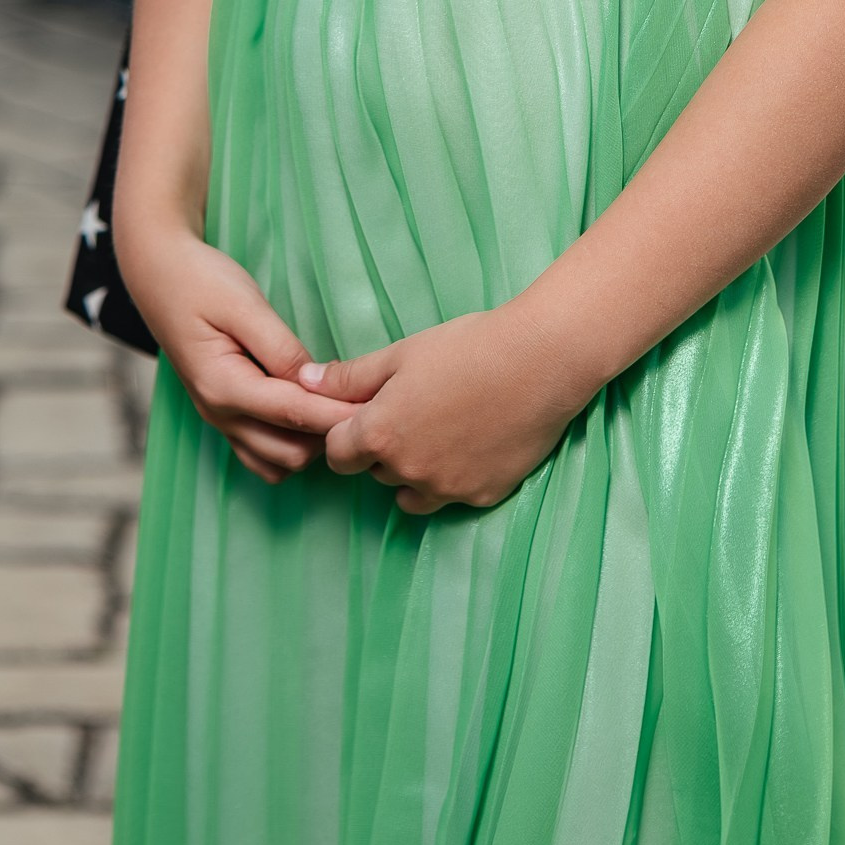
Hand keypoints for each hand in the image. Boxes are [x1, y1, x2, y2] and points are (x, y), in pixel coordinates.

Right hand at [121, 225, 377, 484]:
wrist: (159, 274)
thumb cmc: (201, 281)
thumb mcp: (243, 304)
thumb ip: (280, 347)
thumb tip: (315, 381)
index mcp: (223, 386)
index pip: (295, 414)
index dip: (340, 415)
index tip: (378, 409)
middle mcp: (219, 413)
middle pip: (291, 451)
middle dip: (329, 433)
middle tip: (364, 401)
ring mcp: (219, 418)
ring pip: (277, 462)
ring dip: (310, 444)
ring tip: (339, 406)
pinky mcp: (223, 414)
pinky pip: (261, 454)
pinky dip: (289, 446)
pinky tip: (308, 416)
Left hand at [302, 306, 587, 514]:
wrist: (541, 361)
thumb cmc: (466, 347)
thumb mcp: (400, 354)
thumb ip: (348, 377)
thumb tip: (304, 381)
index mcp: (379, 436)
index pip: (337, 454)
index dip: (347, 432)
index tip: (369, 411)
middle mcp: (407, 472)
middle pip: (376, 471)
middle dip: (384, 447)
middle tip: (416, 408)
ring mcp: (446, 490)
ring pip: (412, 494)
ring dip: (415, 471)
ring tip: (443, 427)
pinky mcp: (482, 497)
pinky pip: (453, 496)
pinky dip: (455, 476)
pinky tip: (475, 439)